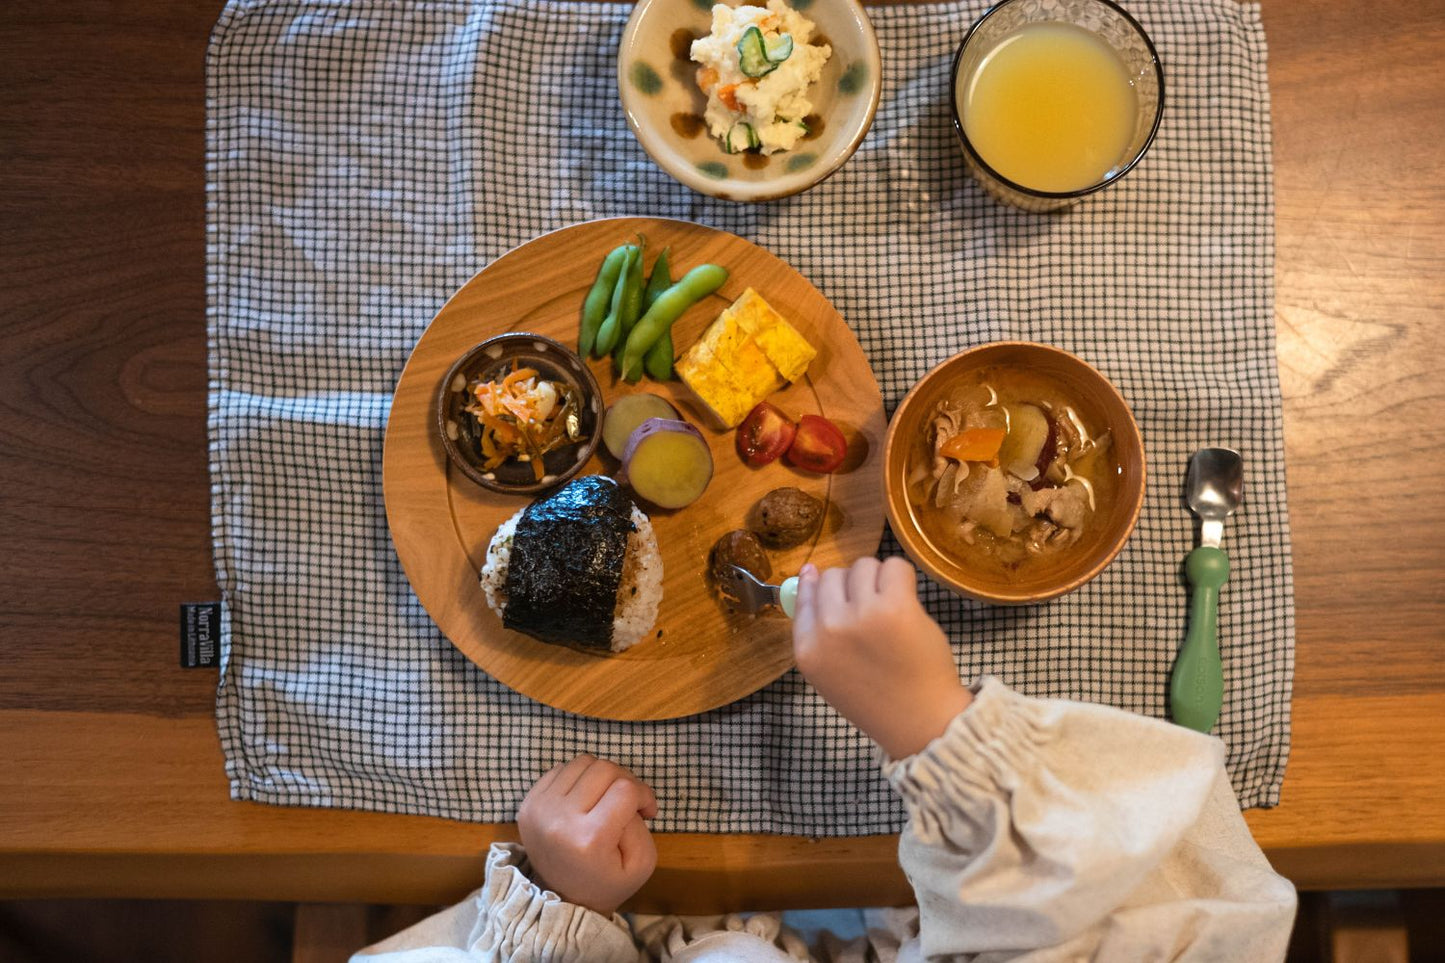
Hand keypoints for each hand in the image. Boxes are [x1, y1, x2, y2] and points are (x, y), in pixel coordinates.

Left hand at [516, 754, 657, 915]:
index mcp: (589, 838)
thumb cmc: (606, 882)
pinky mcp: (528, 802)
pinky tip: (583, 800)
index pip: (626, 790)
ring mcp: (539, 808)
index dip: (644, 795)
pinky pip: (562, 768)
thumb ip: (640, 824)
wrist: (561, 897)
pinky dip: (579, 779)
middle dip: (625, 780)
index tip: (646, 812)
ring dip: (601, 776)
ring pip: (583, 762)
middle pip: (604, 768)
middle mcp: (559, 819)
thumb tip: (627, 794)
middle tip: (628, 802)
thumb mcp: (640, 864)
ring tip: (604, 799)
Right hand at [792, 557, 971, 758]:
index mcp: (808, 649)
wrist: (918, 722)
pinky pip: (894, 566)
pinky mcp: (896, 606)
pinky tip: (907, 599)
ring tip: (891, 606)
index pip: (804, 595)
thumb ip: (816, 630)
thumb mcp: (829, 671)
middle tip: (872, 610)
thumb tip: (809, 573)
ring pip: (864, 566)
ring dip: (878, 580)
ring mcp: (862, 615)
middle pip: (833, 576)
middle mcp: (829, 629)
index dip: (820, 587)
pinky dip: (902, 576)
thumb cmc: (877, 698)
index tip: (838, 591)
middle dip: (853, 587)